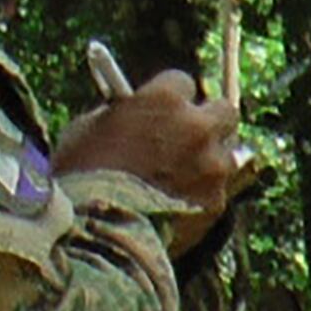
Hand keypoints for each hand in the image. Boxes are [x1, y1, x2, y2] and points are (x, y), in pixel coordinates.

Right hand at [50, 71, 252, 257]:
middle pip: (224, 111)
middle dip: (209, 120)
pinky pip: (216, 190)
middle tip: (191, 135)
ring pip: (228, 153)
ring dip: (212, 159)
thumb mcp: (94, 125)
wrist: (94, 228)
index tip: (164, 109)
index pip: (184, 82)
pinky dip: (202, 193)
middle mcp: (197, 126)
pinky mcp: (215, 200)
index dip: (172, 97)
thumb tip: (138, 115)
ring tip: (186, 174)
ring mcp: (211, 164)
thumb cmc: (82, 172)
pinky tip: (179, 202)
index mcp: (165, 98)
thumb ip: (127, 114)